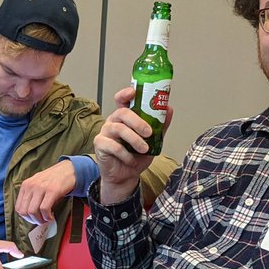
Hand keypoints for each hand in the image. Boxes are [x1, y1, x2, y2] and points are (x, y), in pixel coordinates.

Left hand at [16, 160, 75, 224]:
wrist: (68, 169)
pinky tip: (51, 216)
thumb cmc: (53, 179)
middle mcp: (31, 186)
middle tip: (41, 221)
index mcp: (26, 185)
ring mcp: (41, 188)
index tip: (34, 219)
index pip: (18, 207)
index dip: (26, 217)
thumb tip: (31, 215)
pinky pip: (44, 209)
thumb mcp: (38, 184)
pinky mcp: (52, 191)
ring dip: (40, 220)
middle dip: (33, 220)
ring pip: (33, 211)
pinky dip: (47, 217)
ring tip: (46, 219)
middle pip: (24, 211)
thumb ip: (32, 196)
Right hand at [93, 87, 172, 204]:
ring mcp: (105, 132)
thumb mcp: (153, 141)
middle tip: (149, 132)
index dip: (126, 94)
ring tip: (144, 149)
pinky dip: (126, 154)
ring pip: (119, 129)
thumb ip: (160, 126)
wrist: (126, 176)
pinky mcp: (100, 145)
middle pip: (122, 112)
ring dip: (135, 140)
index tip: (134, 92)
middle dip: (138, 121)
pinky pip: (114, 146)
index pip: (122, 100)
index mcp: (125, 117)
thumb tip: (168, 109)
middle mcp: (113, 121)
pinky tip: (131, 160)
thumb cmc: (137, 156)